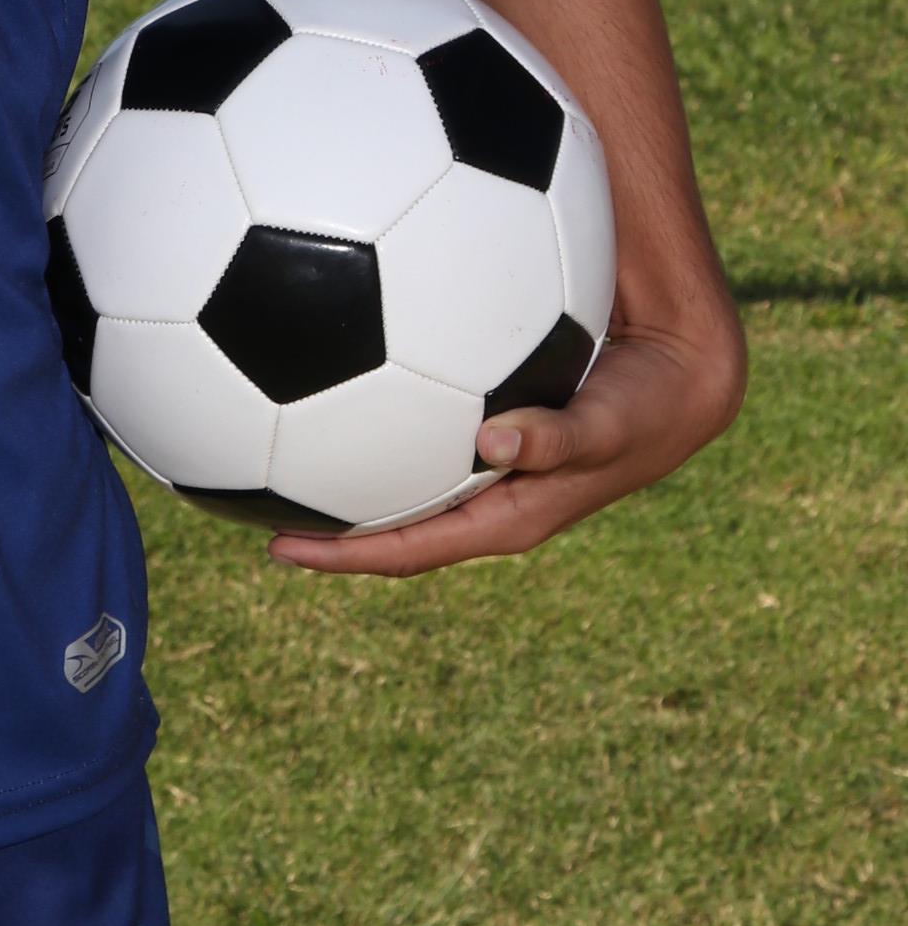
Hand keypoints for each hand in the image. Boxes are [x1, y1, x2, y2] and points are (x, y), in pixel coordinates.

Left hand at [271, 298, 745, 578]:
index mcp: (505, 516)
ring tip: (267, 449)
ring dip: (339, 475)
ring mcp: (484, 468)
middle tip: (247, 500)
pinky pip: (417, 434)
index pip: (411, 548)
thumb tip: (492, 442)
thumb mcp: (608, 425)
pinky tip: (328, 370)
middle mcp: (485, 499)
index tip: (279, 546)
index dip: (346, 554)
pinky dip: (374, 420)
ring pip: (399, 481)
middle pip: (390, 523)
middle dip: (323, 523)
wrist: (678, 378)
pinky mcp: (486, 430)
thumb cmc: (644, 405)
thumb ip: (557, 437)